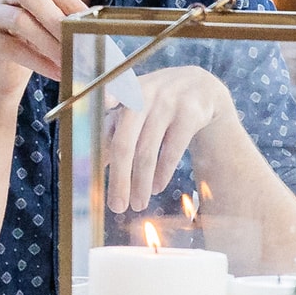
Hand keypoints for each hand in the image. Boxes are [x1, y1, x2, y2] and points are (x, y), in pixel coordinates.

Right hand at [0, 0, 89, 88]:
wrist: (5, 70)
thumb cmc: (36, 42)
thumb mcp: (53, 27)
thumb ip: (70, 21)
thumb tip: (99, 28)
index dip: (69, 1)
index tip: (89, 23)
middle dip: (55, 17)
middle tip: (76, 40)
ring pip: (19, 20)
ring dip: (48, 42)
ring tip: (68, 61)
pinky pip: (12, 48)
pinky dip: (38, 61)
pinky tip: (56, 72)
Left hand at [98, 64, 244, 217]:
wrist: (201, 88)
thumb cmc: (157, 102)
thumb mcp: (137, 106)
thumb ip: (114, 128)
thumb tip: (94, 162)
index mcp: (124, 92)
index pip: (108, 96)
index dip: (101, 103)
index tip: (97, 114)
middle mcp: (143, 95)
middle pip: (125, 143)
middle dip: (119, 178)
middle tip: (117, 206)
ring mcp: (168, 104)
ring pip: (148, 152)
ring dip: (140, 182)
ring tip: (137, 204)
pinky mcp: (189, 115)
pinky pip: (172, 152)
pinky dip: (162, 173)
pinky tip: (156, 187)